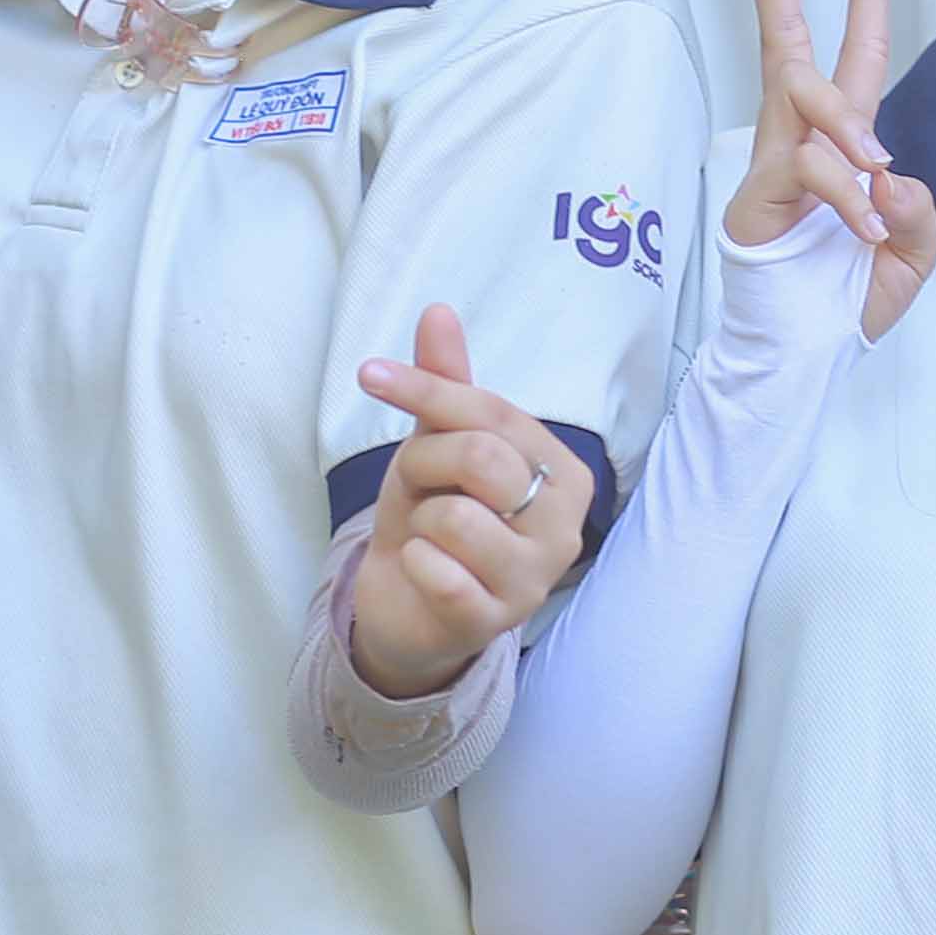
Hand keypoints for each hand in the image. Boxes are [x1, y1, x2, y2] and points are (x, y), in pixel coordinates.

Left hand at [346, 303, 597, 699]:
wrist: (409, 603)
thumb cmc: (436, 513)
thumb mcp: (437, 444)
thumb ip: (444, 383)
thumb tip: (437, 311)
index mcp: (564, 473)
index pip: (495, 413)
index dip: (427, 390)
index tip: (371, 374)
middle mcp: (565, 527)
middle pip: (480, 458)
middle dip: (424, 465)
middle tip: (421, 488)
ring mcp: (534, 580)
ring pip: (455, 517)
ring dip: (420, 522)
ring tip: (430, 537)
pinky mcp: (494, 623)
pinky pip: (438, 573)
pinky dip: (413, 563)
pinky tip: (424, 570)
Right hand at [724, 0, 935, 338]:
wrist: (809, 353)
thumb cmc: (852, 295)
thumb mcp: (913, 248)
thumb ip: (914, 207)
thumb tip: (887, 173)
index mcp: (845, 138)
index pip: (855, 51)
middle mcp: (805, 136)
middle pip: (788, 36)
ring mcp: (777, 159)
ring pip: (803, 89)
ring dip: (848, 120)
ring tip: (875, 171)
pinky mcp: (761, 193)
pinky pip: (809, 165)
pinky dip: (845, 193)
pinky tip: (863, 230)